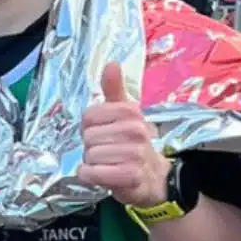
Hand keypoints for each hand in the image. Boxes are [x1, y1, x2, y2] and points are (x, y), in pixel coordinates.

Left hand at [79, 63, 168, 208]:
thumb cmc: (132, 143)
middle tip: (108, 153)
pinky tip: (103, 176)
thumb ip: (114, 89)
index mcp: (131, 112)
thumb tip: (112, 63)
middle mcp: (136, 130)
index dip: (90, 128)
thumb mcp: (124, 114)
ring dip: (92, 164)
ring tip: (110, 165)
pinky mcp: (131, 176)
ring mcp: (135, 154)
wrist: (153, 178)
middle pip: (88, 138)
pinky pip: (93, 174)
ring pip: (89, 156)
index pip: (88, 117)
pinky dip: (91, 177)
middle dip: (91, 148)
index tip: (104, 134)